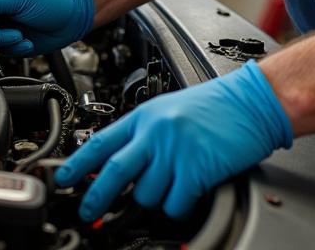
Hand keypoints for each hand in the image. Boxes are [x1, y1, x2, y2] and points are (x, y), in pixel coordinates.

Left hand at [55, 60, 291, 220]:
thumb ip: (145, 133)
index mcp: (146, 115)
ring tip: (172, 184)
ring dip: (156, 199)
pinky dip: (179, 205)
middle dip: (97, 198)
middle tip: (88, 213)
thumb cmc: (215, 105)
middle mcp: (157, 131)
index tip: (62, 179)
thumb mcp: (170, 110)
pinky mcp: (196, 168)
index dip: (78, 164)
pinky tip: (189, 191)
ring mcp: (175, 150)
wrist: (251, 100)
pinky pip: (175, 203)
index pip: (103, 141)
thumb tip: (118, 164)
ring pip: (147, 194)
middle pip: (115, 172)